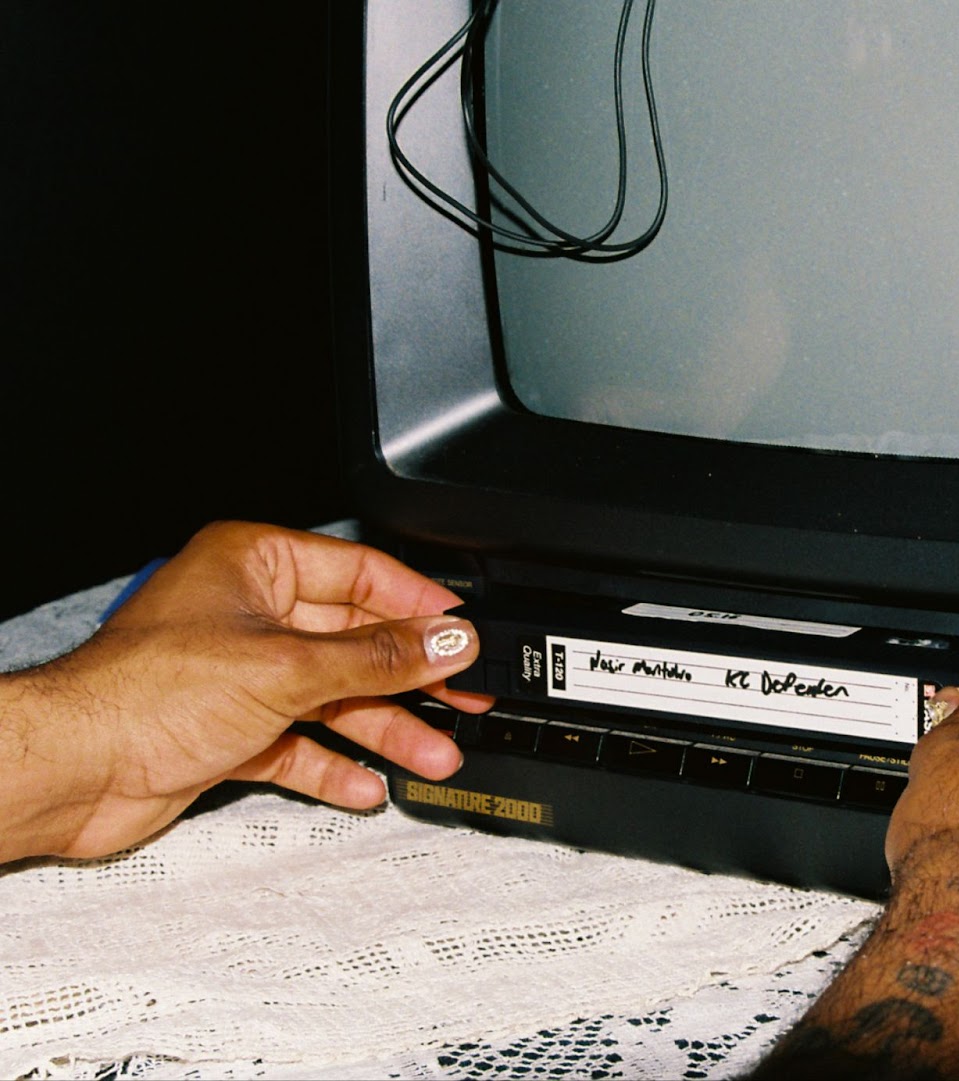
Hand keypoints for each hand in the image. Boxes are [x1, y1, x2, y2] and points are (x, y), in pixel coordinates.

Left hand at [0, 521, 491, 861]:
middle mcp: (247, 614)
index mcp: (255, 565)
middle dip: (408, 680)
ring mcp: (238, 674)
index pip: (361, 574)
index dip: (418, 607)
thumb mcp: (289, 667)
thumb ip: (380, 657)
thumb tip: (446, 641)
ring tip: (432, 754)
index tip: (463, 637)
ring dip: (382, 728)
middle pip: (353, 641)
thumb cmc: (143, 695)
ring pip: (332, 697)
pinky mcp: (227, 731)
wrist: (71, 771)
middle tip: (462, 701)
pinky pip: (298, 743)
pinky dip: (333, 764)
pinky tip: (368, 784)